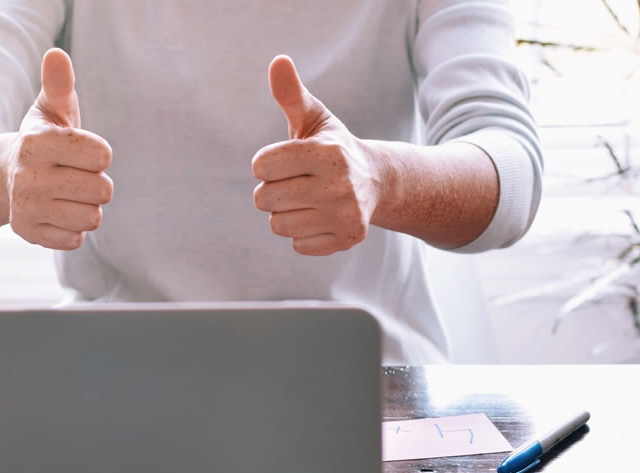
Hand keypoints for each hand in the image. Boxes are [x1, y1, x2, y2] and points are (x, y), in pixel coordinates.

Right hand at [5, 48, 113, 249]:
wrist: (5, 176)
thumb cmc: (43, 140)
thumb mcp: (51, 110)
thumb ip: (59, 84)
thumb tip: (57, 54)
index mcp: (36, 143)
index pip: (102, 157)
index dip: (99, 154)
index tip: (82, 151)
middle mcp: (27, 177)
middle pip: (102, 190)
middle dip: (96, 183)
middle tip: (74, 175)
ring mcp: (26, 208)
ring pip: (92, 217)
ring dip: (87, 207)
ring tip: (66, 194)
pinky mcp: (28, 233)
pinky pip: (76, 239)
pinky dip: (73, 228)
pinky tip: (57, 212)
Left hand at [251, 55, 381, 255]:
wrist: (377, 181)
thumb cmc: (332, 146)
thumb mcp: (313, 118)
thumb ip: (291, 94)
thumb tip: (278, 61)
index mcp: (328, 152)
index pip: (261, 166)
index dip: (266, 163)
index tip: (286, 160)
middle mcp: (340, 185)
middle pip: (264, 198)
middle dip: (272, 189)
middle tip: (296, 181)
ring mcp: (346, 215)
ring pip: (277, 224)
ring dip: (285, 212)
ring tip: (308, 199)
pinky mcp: (347, 239)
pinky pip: (297, 244)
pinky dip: (303, 233)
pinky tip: (321, 216)